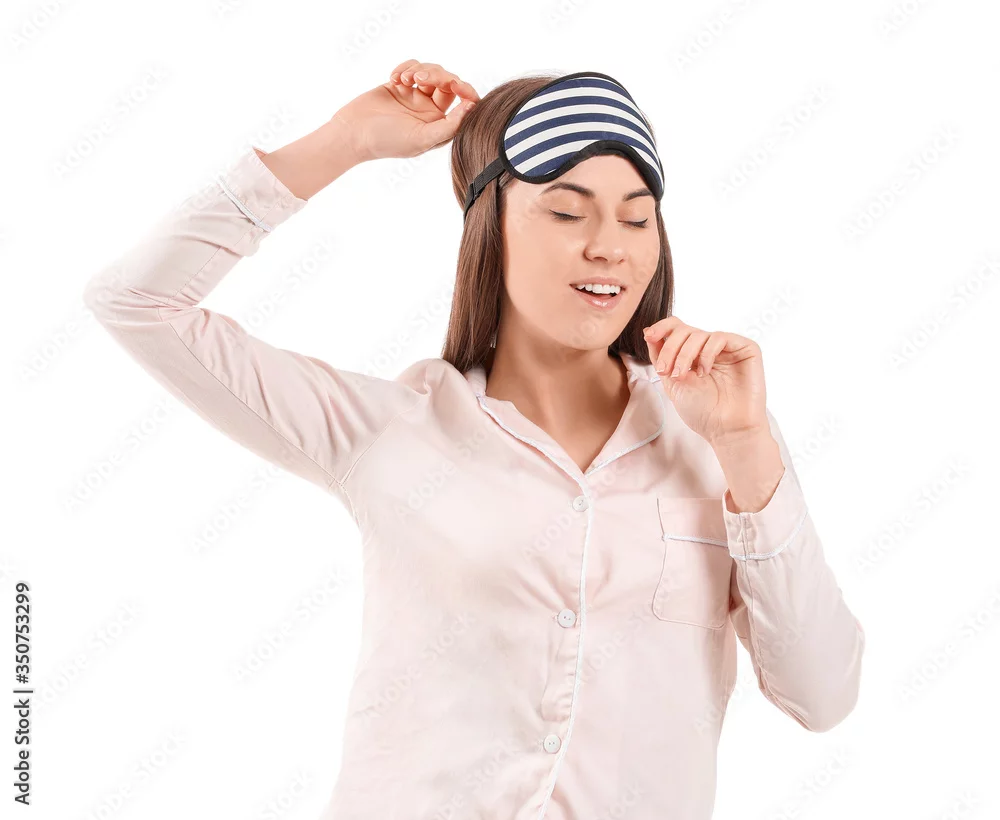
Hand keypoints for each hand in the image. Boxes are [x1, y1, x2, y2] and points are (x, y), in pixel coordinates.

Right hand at [332, 59, 479, 162]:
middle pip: (449, 83)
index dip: (466, 91)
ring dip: (419, 69)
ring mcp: (416, 96)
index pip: (465, 104)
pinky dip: (405, 67)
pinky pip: (412, 66)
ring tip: (403, 80)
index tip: (454, 85)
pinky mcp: (401, 85)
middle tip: (420, 78)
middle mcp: (432, 111)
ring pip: (432, 71)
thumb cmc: (387, 141)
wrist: (353, 132)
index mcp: (441, 126)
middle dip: (438, 75)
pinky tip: (393, 78)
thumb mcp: (421, 139)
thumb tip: (472, 108)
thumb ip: (449, 126)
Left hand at [643, 316, 768, 445]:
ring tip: (682, 376)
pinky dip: (706, 353)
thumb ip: (661, 358)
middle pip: (684, 330)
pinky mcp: (746, 349)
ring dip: (684, 354)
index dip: (661, 328)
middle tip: (665, 371)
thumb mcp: (671, 383)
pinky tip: (704, 372)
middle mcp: (710, 348)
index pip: (676, 328)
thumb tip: (648, 331)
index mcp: (693, 354)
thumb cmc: (702, 412)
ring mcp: (728, 348)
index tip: (649, 336)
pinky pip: (720, 337)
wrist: (726, 430)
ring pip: (699, 334)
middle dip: (670, 348)